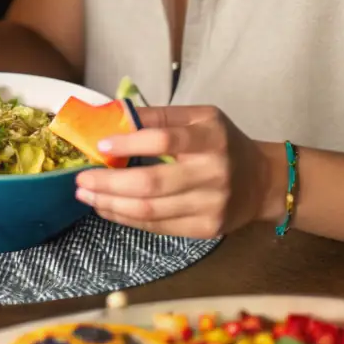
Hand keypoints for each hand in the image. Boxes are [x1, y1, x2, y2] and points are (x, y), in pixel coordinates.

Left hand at [74, 105, 273, 239]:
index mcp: (210, 138)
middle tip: (80, 180)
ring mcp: (210, 205)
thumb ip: (160, 115)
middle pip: (151, 183)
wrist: (263, 182)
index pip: (164, 140)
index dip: (129, 143)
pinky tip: (108, 208)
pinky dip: (127, 218)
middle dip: (109, 183)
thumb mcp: (200, 117)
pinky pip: (158, 226)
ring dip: (111, 203)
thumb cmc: (224, 143)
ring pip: (150, 210)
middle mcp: (212, 173)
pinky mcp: (206, 229)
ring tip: (86, 195)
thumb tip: (115, 115)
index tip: (101, 144)